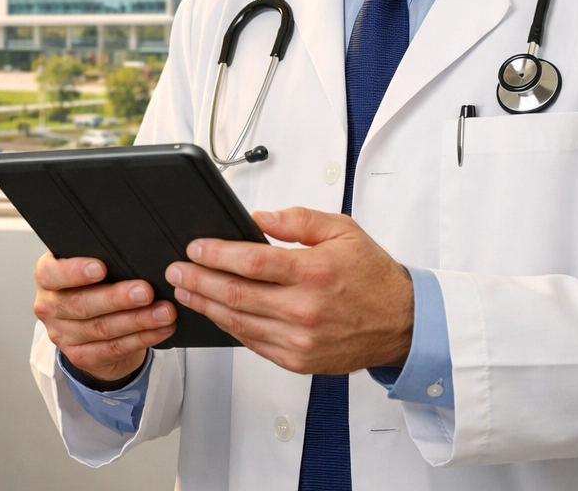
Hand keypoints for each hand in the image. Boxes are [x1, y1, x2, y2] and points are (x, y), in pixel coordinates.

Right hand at [33, 254, 176, 384]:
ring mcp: (62, 335)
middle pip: (82, 304)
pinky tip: (159, 329)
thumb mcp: (88, 266)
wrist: (87, 324)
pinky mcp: (80, 356)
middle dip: (117, 298)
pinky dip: (141, 339)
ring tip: (164, 312)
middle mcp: (49, 307)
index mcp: (47, 277)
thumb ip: (102, 257)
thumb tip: (136, 253)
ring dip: (138, 320)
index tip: (101, 267)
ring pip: (101, 329)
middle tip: (146, 291)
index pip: (52, 273)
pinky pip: (113, 349)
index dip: (75, 271)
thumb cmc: (90, 284)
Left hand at [164, 207, 413, 374]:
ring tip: (185, 290)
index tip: (194, 247)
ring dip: (205, 305)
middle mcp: (304, 309)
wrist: (402, 323)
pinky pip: (253, 343)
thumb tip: (258, 217)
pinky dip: (229, 327)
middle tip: (176, 270)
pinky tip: (215, 313)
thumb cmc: (372, 276)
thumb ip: (298, 220)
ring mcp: (299, 340)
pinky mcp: (298, 360)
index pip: (250, 261)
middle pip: (235, 294)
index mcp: (313, 272)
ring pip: (238, 322)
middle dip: (198, 279)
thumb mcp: (341, 230)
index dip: (215, 253)